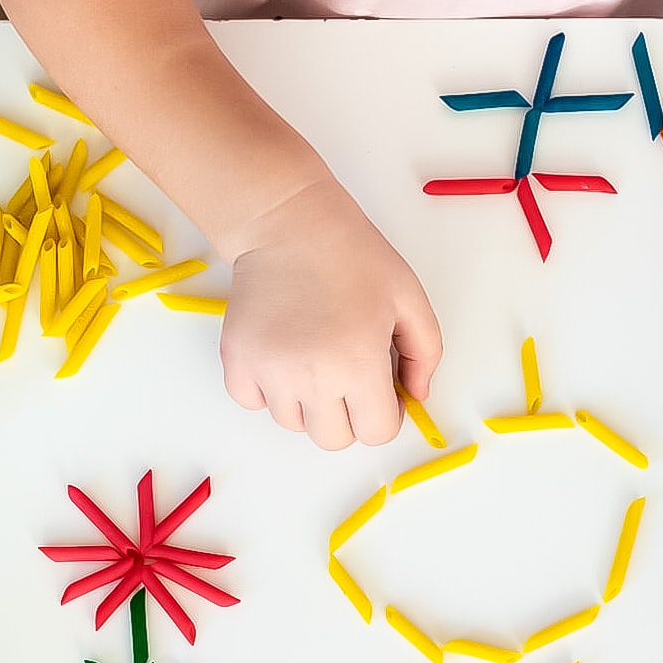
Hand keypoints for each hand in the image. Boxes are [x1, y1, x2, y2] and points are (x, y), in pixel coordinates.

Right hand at [220, 176, 442, 449]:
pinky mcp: (238, 361)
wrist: (289, 223)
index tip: (382, 391)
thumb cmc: (352, 256)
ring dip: (307, 403)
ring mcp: (269, 371)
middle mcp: (311, 377)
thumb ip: (425, 354)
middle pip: (334, 438)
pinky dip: (267, 389)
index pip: (377, 432)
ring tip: (314, 358)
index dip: (386, 414)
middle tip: (348, 376)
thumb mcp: (410, 299)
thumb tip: (415, 397)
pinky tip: (283, 357)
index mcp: (359, 364)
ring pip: (293, 423)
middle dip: (348, 415)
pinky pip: (253, 402)